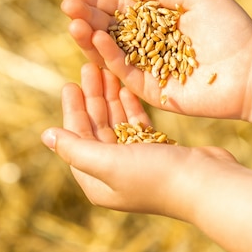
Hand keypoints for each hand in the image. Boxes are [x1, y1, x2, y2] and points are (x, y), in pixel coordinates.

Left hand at [41, 63, 237, 220]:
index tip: (70, 83)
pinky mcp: (157, 152)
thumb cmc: (156, 175)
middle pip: (95, 129)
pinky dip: (130, 107)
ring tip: (106, 70)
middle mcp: (114, 174)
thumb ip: (75, 148)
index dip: (72, 111)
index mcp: (97, 182)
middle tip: (89, 67)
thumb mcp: (108, 162)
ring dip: (109, 98)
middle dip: (91, 98)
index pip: (76, 140)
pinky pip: (136, 125)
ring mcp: (137, 163)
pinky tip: (126, 87)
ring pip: (116, 124)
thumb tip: (45, 136)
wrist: (206, 183)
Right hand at [61, 0, 251, 119]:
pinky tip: (97, 39)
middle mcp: (151, 45)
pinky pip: (125, 72)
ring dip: (90, 37)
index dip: (97, 2)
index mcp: (160, 22)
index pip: (121, 10)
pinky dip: (109, 57)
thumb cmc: (231, 29)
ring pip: (111, 53)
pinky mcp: (153, 91)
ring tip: (73, 22)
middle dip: (87, 17)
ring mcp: (150, 69)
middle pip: (111, 30)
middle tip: (66, 5)